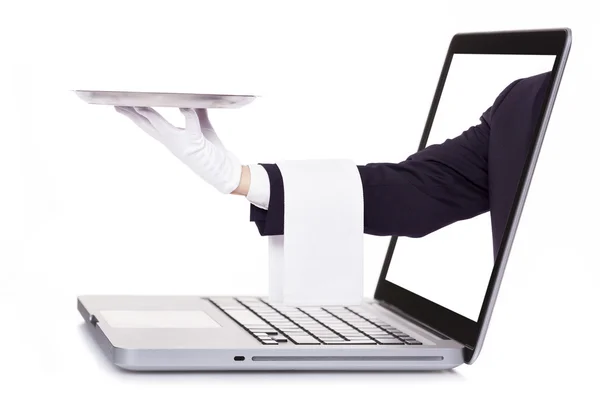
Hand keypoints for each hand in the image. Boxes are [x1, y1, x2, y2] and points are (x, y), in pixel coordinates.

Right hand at [115, 106, 242, 193]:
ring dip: (150, 116)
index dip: (133, 116)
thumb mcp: (201, 128)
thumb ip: (196, 113)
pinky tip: (184, 107)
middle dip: (131, 115)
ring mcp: (182, 143)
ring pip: (161, 126)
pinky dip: (188, 115)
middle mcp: (172, 141)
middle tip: (116, 104)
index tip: (118, 107)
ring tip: (139, 106)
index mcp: (170, 138)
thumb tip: (192, 101)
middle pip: (146, 126)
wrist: (222, 171)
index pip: (147, 125)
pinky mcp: (195, 142)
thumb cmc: (211, 150)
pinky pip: (191, 125)